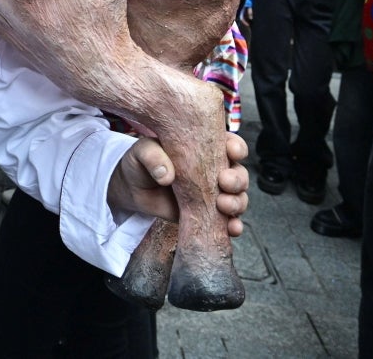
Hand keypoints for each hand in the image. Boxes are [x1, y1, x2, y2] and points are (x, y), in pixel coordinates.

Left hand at [107, 132, 248, 236]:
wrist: (133, 189)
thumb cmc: (141, 162)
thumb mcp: (142, 151)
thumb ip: (152, 155)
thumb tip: (165, 174)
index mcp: (204, 147)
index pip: (230, 144)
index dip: (236, 147)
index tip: (232, 152)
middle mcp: (214, 169)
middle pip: (239, 173)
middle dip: (237, 179)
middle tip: (224, 182)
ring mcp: (213, 193)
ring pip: (238, 198)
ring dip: (237, 203)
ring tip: (223, 205)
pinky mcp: (208, 213)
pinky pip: (229, 221)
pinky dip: (234, 225)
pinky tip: (231, 228)